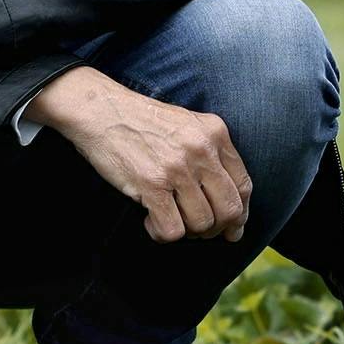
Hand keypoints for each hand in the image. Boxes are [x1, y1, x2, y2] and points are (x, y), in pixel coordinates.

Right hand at [29, 67, 250, 242]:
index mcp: (215, 133)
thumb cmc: (141, 121)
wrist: (100, 110)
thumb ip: (210, 153)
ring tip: (170, 219)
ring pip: (202, 224)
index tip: (232, 227)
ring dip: (187, 231)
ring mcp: (177, 168)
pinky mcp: (151, 185)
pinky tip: (150, 221)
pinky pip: (172, 229)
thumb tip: (228, 201)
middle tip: (201, 232)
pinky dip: (161, 233)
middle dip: (218, 229)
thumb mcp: (188, 123)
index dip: (240, 213)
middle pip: (229, 209)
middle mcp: (201, 150)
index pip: (243, 185)